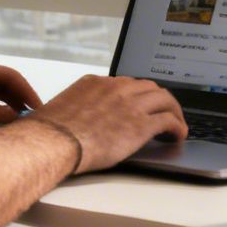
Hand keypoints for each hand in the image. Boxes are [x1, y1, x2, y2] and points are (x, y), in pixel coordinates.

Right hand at [32, 75, 188, 173]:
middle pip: (148, 87)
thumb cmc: (49, 133)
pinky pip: (169, 120)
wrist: (53, 143)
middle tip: (162, 111)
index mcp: (95, 84)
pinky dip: (177, 127)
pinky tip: (178, 136)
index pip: (125, 84)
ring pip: (164, 99)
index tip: (139, 105)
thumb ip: (72, 110)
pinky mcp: (141, 125)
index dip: (136, 95)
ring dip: (173, 111)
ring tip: (176, 124)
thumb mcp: (58, 110)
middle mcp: (116, 89)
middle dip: (158, 99)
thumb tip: (66, 122)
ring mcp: (130, 105)